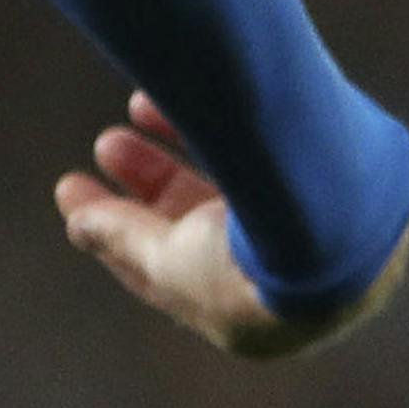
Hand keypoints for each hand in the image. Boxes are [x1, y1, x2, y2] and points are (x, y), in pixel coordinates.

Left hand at [53, 90, 408, 359]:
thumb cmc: (248, 266)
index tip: (73, 193)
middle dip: (150, 182)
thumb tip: (78, 225)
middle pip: (203, 223)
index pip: (170, 275)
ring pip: (234, 180)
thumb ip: (124, 241)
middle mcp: (286, 274)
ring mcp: (317, 224)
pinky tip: (186, 93)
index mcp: (254, 315)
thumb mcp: (169, 261)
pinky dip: (223, 122)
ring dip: (182, 143)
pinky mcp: (335, 170)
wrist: (335, 229)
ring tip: (134, 105)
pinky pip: (264, 147)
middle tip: (106, 143)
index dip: (119, 233)